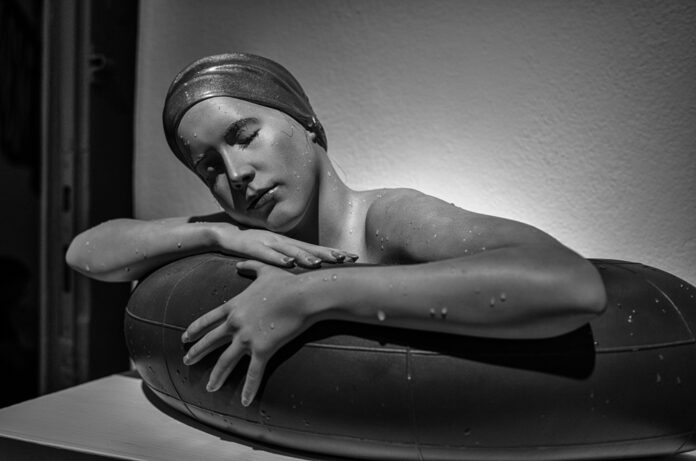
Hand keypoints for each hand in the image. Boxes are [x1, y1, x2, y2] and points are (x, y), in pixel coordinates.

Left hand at [181, 260, 315, 405]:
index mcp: (234, 306)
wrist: (303, 295)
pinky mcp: (263, 350)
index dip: (195, 329)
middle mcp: (236, 323)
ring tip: (209, 388)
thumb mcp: (265, 269)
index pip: (208, 319)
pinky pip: (254, 374)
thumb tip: (239, 263)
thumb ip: (249, 266)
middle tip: (187, 361)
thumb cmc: (287, 282)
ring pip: (226, 361)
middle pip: (211, 341)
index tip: (185, 337)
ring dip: (216, 376)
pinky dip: (249, 389)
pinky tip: (245, 402)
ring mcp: (247, 338)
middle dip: (197, 352)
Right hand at [214, 226, 357, 267]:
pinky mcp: (254, 248)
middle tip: (346, 259)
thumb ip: (290, 260)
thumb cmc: (253, 246)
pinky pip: (267, 255)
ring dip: (305, 257)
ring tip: (320, 263)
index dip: (334, 252)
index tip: (352, 257)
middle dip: (328, 254)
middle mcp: (283, 241)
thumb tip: (309, 272)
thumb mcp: (274, 254)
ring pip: (291, 251)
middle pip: (309, 248)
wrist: (226, 234)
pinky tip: (288, 264)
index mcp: (289, 244)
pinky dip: (278, 259)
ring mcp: (269, 243)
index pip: (315, 249)